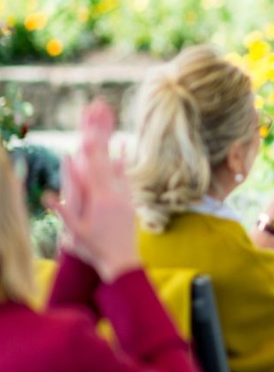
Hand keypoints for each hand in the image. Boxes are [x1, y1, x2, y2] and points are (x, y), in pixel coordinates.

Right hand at [45, 99, 139, 282]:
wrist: (121, 260)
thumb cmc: (94, 249)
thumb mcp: (74, 233)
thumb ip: (63, 211)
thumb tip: (49, 194)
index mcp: (98, 198)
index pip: (91, 167)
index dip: (88, 146)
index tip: (85, 128)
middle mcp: (113, 191)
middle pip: (103, 157)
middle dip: (98, 133)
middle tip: (96, 111)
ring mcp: (122, 193)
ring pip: (114, 161)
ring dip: (108, 139)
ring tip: (106, 118)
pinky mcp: (127, 198)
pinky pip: (124, 173)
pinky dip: (121, 158)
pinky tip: (120, 143)